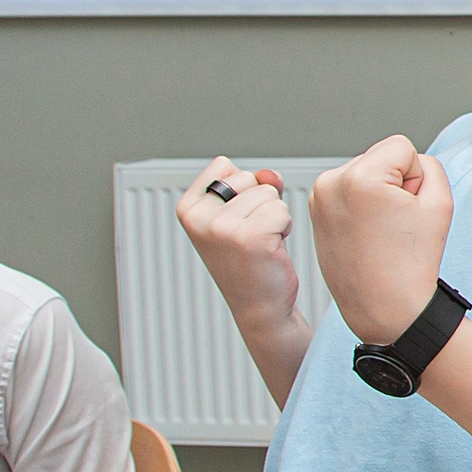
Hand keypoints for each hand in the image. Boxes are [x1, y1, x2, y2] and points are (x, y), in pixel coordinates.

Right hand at [176, 160, 298, 333]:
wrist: (259, 305)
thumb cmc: (250, 259)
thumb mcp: (242, 214)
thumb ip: (253, 185)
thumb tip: (270, 175)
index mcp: (187, 208)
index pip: (225, 166)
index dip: (243, 190)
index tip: (235, 220)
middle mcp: (198, 217)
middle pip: (250, 178)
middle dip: (261, 203)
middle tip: (251, 236)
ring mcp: (222, 227)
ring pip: (270, 194)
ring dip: (274, 217)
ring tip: (260, 243)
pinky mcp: (250, 237)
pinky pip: (282, 210)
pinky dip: (284, 228)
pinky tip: (270, 249)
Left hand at [310, 136, 452, 345]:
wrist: (385, 307)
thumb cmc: (411, 263)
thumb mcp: (441, 202)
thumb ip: (429, 167)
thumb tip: (406, 162)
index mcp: (359, 178)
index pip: (402, 147)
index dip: (417, 177)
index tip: (409, 210)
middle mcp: (330, 183)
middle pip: (381, 157)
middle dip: (395, 183)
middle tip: (396, 224)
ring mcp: (318, 199)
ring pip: (365, 172)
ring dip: (378, 194)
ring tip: (382, 230)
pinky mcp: (315, 212)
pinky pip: (349, 191)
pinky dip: (362, 205)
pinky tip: (368, 233)